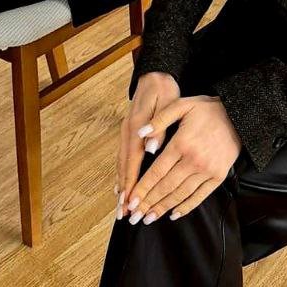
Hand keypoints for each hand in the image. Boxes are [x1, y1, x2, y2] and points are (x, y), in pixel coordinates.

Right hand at [116, 72, 180, 218]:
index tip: (130, 203)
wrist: (155, 74)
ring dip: (121, 184)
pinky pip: (123, 156)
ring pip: (121, 162)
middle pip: (124, 166)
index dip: (132, 183)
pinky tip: (121, 184)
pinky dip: (121, 172)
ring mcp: (126, 131)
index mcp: (138, 127)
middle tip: (122, 213)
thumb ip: (159, 126)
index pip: (134, 161)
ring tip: (120, 205)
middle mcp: (128, 132)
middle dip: (124, 191)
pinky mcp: (128, 131)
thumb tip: (151, 148)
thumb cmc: (163, 89)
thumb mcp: (167, 103)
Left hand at [122, 95, 241, 225]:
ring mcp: (207, 171)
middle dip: (148, 203)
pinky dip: (185, 207)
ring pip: (180, 194)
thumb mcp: (182, 105)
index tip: (130, 201)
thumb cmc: (208, 109)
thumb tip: (140, 133)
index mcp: (182, 143)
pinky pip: (199, 196)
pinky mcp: (217, 177)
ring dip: (163, 208)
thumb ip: (160, 119)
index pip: (157, 171)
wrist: (239, 116)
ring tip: (148, 218)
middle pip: (166, 187)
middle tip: (134, 217)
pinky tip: (173, 214)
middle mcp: (194, 160)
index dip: (142, 188)